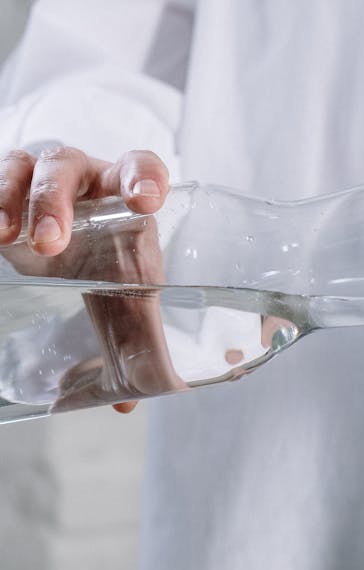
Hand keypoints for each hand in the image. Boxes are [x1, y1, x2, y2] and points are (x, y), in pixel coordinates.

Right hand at [0, 146, 169, 412]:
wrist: (71, 250)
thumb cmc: (110, 269)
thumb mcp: (124, 304)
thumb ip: (130, 346)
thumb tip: (125, 403)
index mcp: (124, 195)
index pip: (139, 166)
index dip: (142, 177)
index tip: (144, 202)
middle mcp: (83, 178)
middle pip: (67, 167)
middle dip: (56, 201)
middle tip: (51, 245)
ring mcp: (38, 180)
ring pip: (22, 167)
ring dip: (11, 198)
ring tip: (4, 239)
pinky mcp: (5, 192)